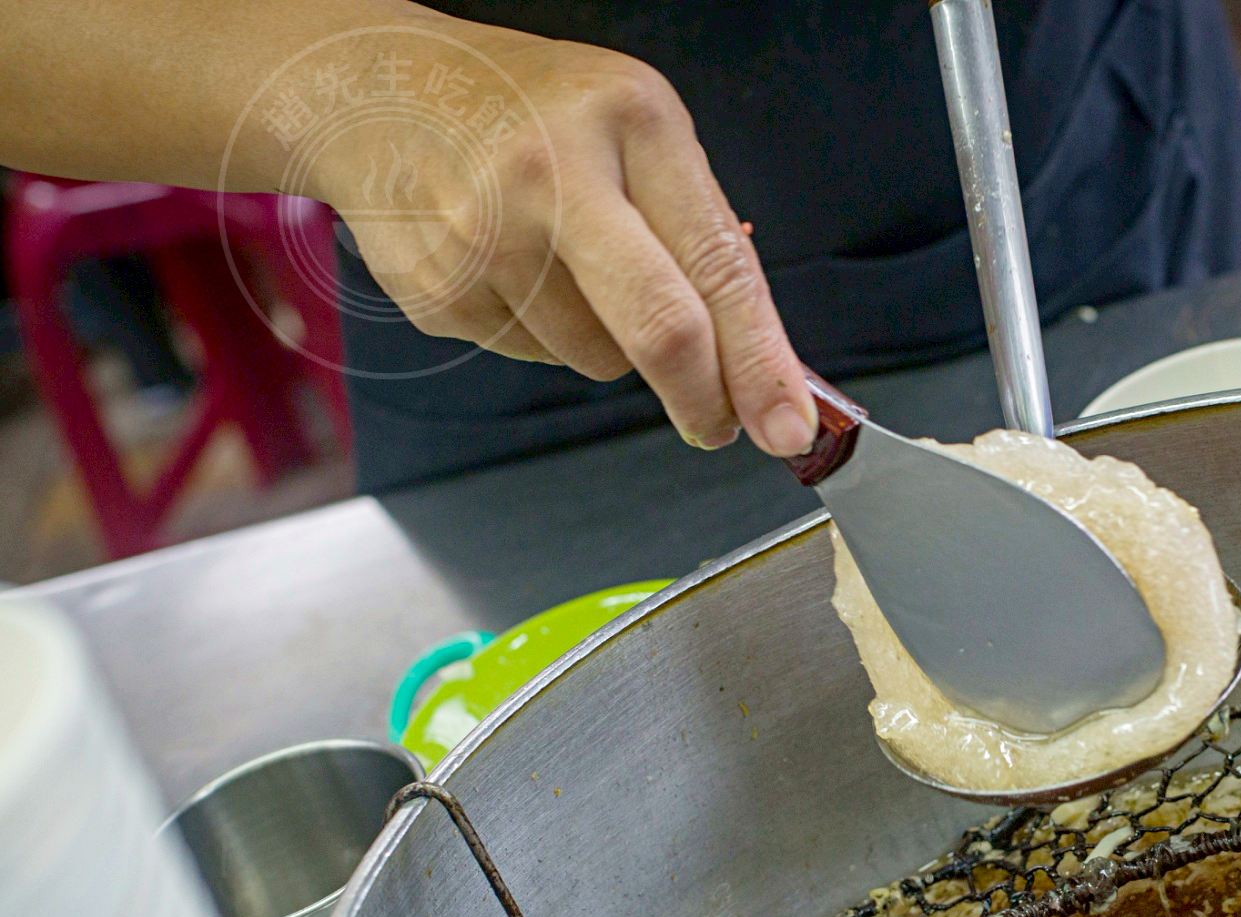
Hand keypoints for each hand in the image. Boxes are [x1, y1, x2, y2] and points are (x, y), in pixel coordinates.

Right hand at [308, 24, 817, 454]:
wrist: (373, 87)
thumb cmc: (527, 108)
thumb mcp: (633, 125)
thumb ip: (698, 226)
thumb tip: (759, 353)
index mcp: (630, 120)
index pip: (716, 265)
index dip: (762, 361)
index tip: (789, 425)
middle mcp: (555, 174)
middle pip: (658, 330)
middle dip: (704, 399)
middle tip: (719, 426)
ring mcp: (486, 237)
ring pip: (597, 358)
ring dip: (607, 340)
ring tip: (562, 259)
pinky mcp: (440, 291)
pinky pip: (533, 356)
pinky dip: (543, 331)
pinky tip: (510, 266)